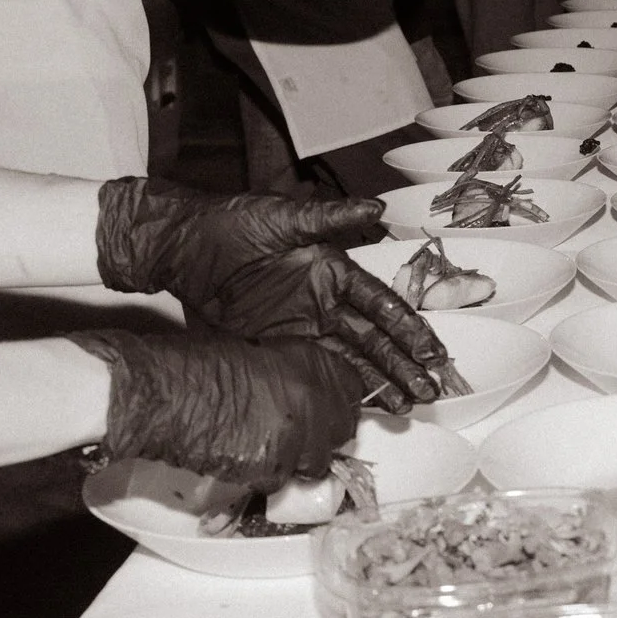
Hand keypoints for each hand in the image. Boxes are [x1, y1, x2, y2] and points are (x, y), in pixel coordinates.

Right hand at [68, 328, 362, 489]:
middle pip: (341, 432)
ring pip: (313, 465)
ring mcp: (298, 433)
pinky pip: (278, 481)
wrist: (165, 391)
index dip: (337, 407)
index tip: (325, 415)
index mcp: (313, 360)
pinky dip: (261, 479)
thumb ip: (294, 378)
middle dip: (320, 439)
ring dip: (292, 463)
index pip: (353, 391)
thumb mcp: (262, 357)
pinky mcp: (274, 465)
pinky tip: (237, 461)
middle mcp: (315, 395)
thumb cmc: (199, 367)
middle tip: (289, 438)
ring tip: (257, 450)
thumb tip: (311, 403)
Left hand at [94, 178, 447, 408]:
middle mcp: (325, 302)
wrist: (182, 248)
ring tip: (404, 408)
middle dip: (403, 366)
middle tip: (428, 393)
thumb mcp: (284, 217)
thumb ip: (330, 218)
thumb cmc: (234, 223)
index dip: (409, 329)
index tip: (433, 353)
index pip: (382, 305)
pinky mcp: (274, 345)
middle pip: (373, 340)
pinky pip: (314, 370)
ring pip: (350, 360)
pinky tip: (360, 406)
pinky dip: (339, 388)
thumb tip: (377, 208)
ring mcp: (302, 326)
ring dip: (379, 383)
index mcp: (334, 271)